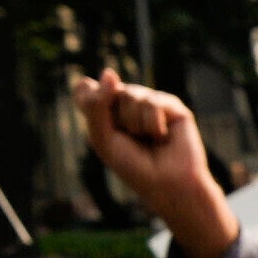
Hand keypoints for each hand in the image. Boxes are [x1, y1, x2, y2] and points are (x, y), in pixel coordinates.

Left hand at [72, 70, 235, 257]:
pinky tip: (162, 138)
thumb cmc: (133, 166)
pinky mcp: (172, 106)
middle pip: (109, 89)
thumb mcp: (102, 138)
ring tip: (148, 140)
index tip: (100, 123)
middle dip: (116, 118)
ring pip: (130, 94)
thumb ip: (96, 105)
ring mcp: (150, 101)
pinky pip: (152, 103)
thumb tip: (110, 72)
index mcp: (106, 111)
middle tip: (130, 139)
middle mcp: (127, 102)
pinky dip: (153, 126)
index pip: (86, 88)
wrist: (168, 185)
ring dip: (135, 124)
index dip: (89, 98)